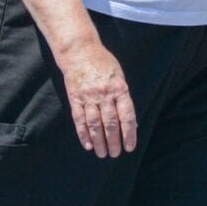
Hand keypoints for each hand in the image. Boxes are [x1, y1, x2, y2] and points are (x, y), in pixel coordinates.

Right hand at [60, 42, 136, 157]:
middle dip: (113, 141)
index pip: (126, 115)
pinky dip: (83, 133)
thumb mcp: (119, 76)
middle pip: (110, 123)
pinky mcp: (75, 98)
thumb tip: (131, 122)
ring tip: (102, 154)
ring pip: (94, 124)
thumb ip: (124, 98)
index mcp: (119, 88)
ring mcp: (88, 96)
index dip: (129, 133)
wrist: (80, 51)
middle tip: (115, 154)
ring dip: (99, 141)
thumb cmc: (103, 64)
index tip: (130, 147)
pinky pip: (79, 119)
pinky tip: (88, 144)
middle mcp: (104, 93)